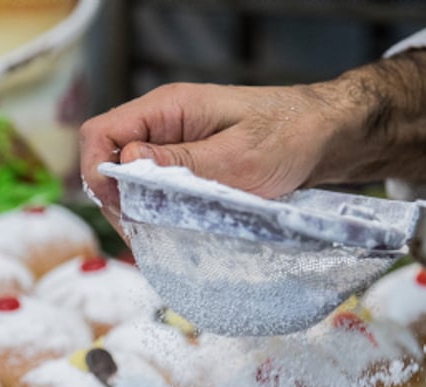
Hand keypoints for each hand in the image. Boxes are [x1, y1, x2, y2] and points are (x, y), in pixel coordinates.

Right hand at [79, 50, 425, 241]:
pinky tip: (177, 234)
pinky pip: (156, 194)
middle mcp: (163, 127)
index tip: (122, 207)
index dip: (98, 172)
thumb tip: (127, 167)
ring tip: (166, 238)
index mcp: (168, 109)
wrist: (326, 137)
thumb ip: (181, 165)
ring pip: (131, 185)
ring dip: (141, 214)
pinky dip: (160, 216)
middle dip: (120, 202)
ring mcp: (173, 149)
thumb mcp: (237, 158)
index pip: (102, 134)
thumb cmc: (289, 138)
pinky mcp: (187, 170)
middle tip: (148, 233)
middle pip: (109, 164)